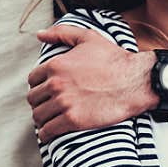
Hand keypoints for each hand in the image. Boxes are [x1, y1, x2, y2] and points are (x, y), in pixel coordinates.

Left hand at [27, 25, 157, 142]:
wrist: (134, 81)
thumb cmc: (114, 59)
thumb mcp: (88, 38)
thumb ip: (61, 33)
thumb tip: (40, 34)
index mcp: (56, 65)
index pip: (33, 79)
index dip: (38, 85)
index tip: (45, 90)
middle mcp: (56, 84)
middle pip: (33, 99)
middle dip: (39, 102)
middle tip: (47, 106)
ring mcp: (64, 103)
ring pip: (39, 115)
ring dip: (42, 118)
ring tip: (48, 120)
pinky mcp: (73, 120)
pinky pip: (48, 131)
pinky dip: (46, 133)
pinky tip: (49, 132)